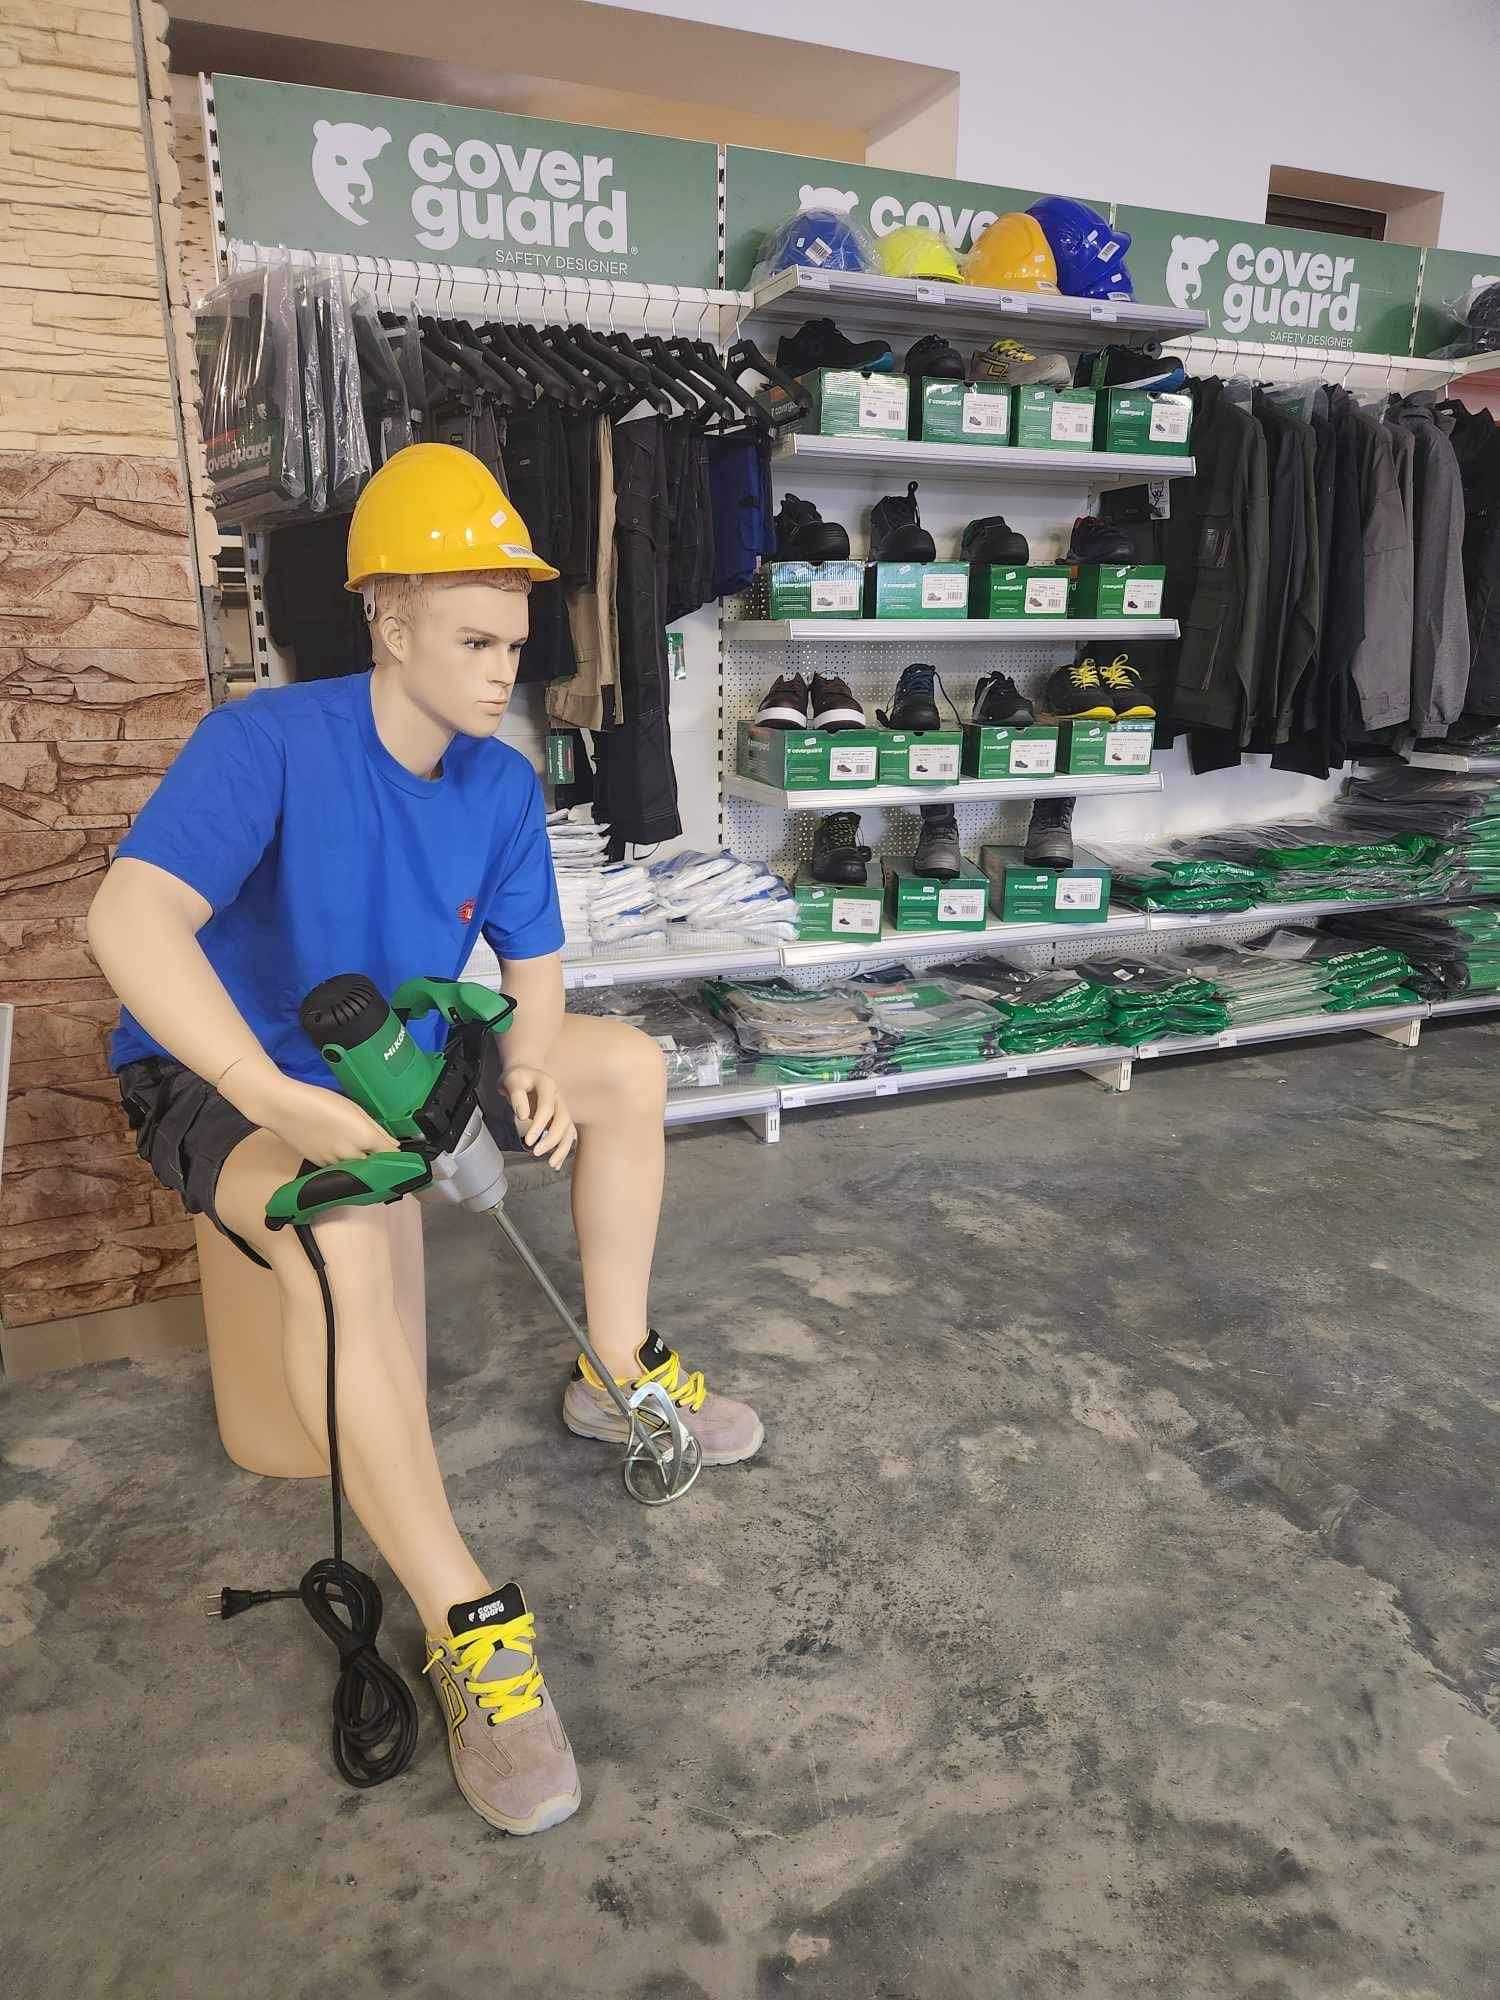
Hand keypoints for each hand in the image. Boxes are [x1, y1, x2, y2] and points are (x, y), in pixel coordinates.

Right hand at [245, 1073, 398, 1166]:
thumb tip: (394, 1146)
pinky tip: (344, 1155)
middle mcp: (351, 1156)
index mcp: (364, 1139)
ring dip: (363, 1166)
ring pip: (357, 1171)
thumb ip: (376, 1129)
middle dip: (381, 1164)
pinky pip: (340, 1169)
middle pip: (374, 1168)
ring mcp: (334, 1164)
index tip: (406, 1160)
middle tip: (385, 1158)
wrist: (283, 1107)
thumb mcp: (354, 1108)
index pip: (390, 1157)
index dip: (399, 1159)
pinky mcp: (320, 1166)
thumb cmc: (320, 1101)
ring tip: (365, 1157)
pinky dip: (346, 1165)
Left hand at [503, 1065, 576, 1169]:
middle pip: (563, 1120)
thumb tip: (523, 1115)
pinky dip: (562, 1150)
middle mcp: (559, 1097)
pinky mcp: (560, 1119)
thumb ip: (516, 1095)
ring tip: (551, 1164)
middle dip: (551, 1139)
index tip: (527, 1140)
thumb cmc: (517, 1079)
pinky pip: (566, 1136)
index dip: (538, 1125)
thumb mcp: (511, 1081)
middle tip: (536, 1152)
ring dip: (562, 1148)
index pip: (547, 1108)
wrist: (524, 1076)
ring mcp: (562, 1108)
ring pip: (568, 1130)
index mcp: (548, 1085)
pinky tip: (556, 1163)